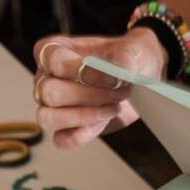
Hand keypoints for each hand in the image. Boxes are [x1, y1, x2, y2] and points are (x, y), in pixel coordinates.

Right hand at [32, 28, 166, 147]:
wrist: (142, 80)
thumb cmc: (131, 60)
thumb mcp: (135, 49)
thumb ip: (126, 56)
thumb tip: (119, 69)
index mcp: (53, 49)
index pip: (54, 61)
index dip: (84, 71)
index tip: (112, 77)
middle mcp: (47, 77)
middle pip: (50, 93)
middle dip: (89, 96)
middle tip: (118, 92)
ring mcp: (52, 105)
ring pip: (48, 118)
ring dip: (84, 116)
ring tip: (113, 108)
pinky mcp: (65, 128)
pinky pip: (62, 139)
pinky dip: (83, 135)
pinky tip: (103, 123)